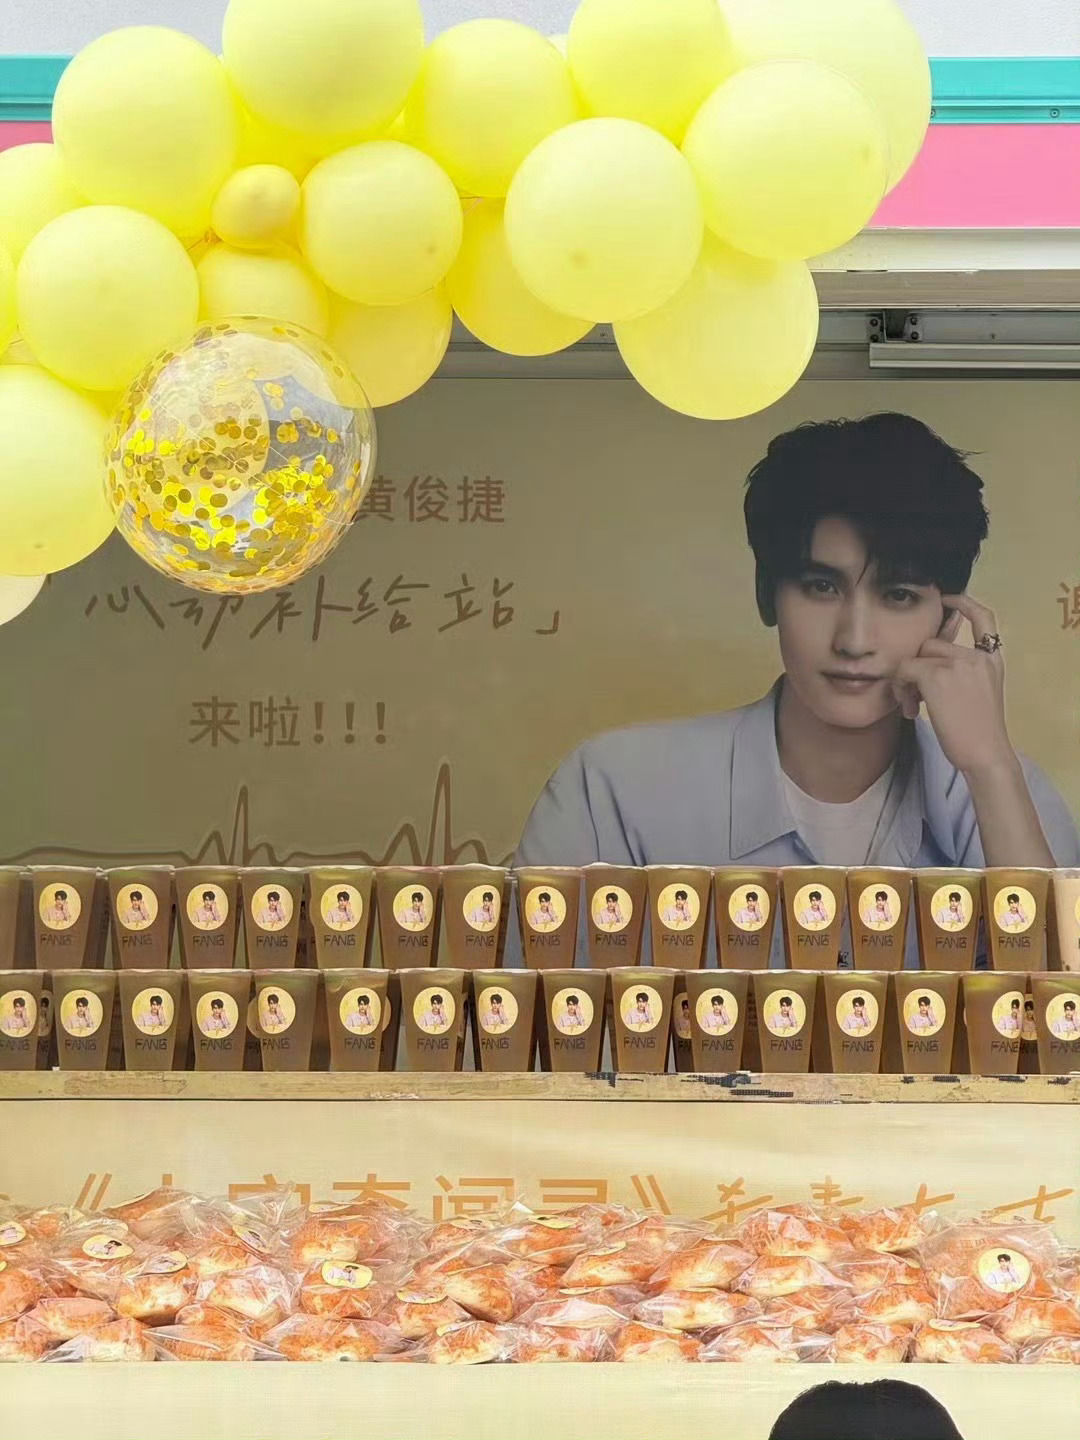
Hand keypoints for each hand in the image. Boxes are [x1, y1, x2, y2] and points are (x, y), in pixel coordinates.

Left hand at [891, 594, 1014, 778]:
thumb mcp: (980, 693)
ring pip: (915, 658)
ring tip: (913, 707)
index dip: (964, 603)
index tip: (947, 599)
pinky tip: (910, 710)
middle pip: (931, 645)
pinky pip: (904, 671)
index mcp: (992, 659)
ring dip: (906, 681)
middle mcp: (976, 657)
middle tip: (915, 697)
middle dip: (918, 668)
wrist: (985, 753)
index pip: (984, 617)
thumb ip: (962, 673)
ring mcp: (956, 664)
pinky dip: (900, 689)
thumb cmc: (979, 733)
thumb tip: (924, 666)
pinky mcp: (935, 676)